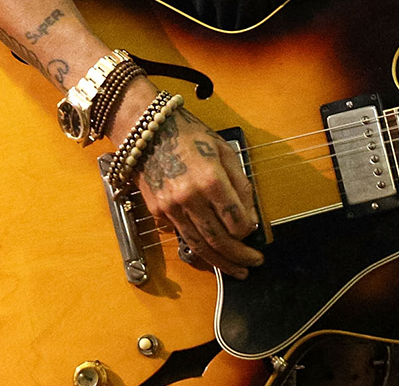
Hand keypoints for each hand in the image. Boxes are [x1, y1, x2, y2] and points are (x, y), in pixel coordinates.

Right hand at [133, 104, 262, 278]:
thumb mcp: (223, 150)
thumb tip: (250, 216)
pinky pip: (181, 235)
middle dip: (239, 256)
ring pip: (198, 246)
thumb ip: (240, 184)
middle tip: (253, 263)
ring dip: (220, 262)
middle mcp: (189, 197)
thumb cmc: (187, 134)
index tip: (253, 230)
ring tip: (236, 270)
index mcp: (210, 179)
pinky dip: (198, 248)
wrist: (145, 129)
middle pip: (218, 239)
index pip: (236, 220)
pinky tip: (211, 252)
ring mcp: (171, 207)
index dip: (248, 230)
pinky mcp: (157, 211)